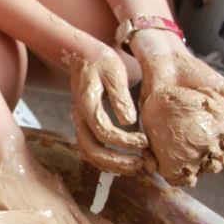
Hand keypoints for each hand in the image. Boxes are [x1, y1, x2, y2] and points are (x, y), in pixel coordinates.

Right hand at [68, 51, 147, 174]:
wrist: (82, 56)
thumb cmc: (101, 61)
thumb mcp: (114, 71)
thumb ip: (120, 96)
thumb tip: (129, 120)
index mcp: (86, 103)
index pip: (102, 130)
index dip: (124, 141)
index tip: (145, 141)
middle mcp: (79, 117)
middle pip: (91, 149)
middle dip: (116, 162)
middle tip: (141, 165)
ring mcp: (79, 123)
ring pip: (89, 153)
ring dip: (112, 165)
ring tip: (136, 168)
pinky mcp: (84, 126)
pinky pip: (90, 149)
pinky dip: (106, 161)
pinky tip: (125, 161)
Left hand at [138, 51, 223, 186]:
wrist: (167, 58)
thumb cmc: (195, 72)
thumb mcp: (221, 88)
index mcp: (203, 126)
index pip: (212, 149)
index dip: (218, 158)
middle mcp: (185, 132)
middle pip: (192, 159)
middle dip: (198, 169)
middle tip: (204, 170)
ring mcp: (166, 131)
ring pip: (171, 159)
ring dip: (175, 171)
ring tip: (183, 175)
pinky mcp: (148, 125)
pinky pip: (149, 146)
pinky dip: (152, 159)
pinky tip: (156, 165)